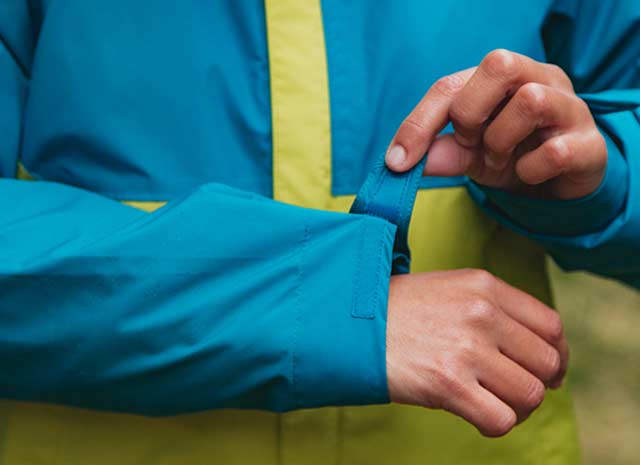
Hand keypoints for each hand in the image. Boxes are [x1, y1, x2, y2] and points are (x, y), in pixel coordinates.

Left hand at [385, 49, 606, 199]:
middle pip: (498, 64)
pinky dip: (530, 169)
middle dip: (470, 113)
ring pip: (531, 100)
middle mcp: (538, 79)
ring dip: (501, 142)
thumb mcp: (469, 154)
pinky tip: (528, 173)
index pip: (450, 84)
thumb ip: (440, 153)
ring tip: (501, 161)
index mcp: (501, 77)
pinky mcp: (589, 143)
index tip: (398, 161)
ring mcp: (569, 107)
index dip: (419, 123)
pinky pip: (556, 151)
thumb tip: (400, 162)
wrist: (560, 184)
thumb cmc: (512, 155)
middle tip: (471, 144)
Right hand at [386, 269, 568, 436]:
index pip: (551, 326)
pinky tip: (474, 414)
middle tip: (515, 391)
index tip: (545, 370)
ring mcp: (466, 348)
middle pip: (546, 363)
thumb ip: (494, 308)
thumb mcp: (449, 289)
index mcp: (484, 285)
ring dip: (516, 407)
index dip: (556, 355)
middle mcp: (481, 313)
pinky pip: (501, 420)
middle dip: (538, 383)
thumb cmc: (399, 310)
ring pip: (530, 395)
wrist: (348, 323)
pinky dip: (494, 424)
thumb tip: (545, 355)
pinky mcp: (448, 383)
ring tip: (492, 402)